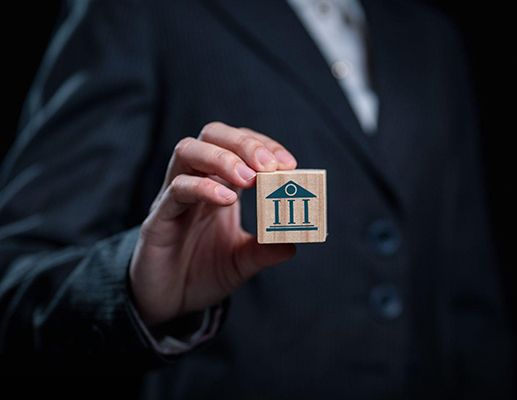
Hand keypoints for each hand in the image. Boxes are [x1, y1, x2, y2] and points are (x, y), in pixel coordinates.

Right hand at [129, 122, 297, 326]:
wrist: (166, 304)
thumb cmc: (202, 273)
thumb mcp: (241, 262)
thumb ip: (264, 251)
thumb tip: (293, 243)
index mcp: (219, 185)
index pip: (239, 146)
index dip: (264, 146)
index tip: (289, 164)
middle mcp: (195, 183)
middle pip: (212, 135)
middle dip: (244, 143)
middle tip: (270, 165)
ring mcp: (173, 197)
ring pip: (188, 151)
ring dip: (222, 157)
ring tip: (249, 178)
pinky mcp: (157, 219)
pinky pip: (176, 191)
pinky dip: (203, 188)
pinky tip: (227, 199)